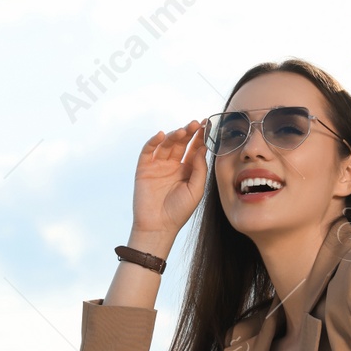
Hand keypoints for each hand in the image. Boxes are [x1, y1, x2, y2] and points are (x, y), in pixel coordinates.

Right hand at [130, 120, 207, 245]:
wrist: (158, 226)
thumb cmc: (179, 211)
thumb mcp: (196, 190)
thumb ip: (200, 169)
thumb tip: (202, 148)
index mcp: (187, 170)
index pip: (194, 149)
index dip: (200, 137)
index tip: (206, 125)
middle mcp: (173, 165)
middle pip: (181, 143)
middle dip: (188, 132)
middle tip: (195, 124)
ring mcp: (158, 166)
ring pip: (166, 144)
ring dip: (174, 135)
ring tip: (182, 130)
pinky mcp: (144, 168)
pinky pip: (148, 151)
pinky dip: (153, 141)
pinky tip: (162, 135)